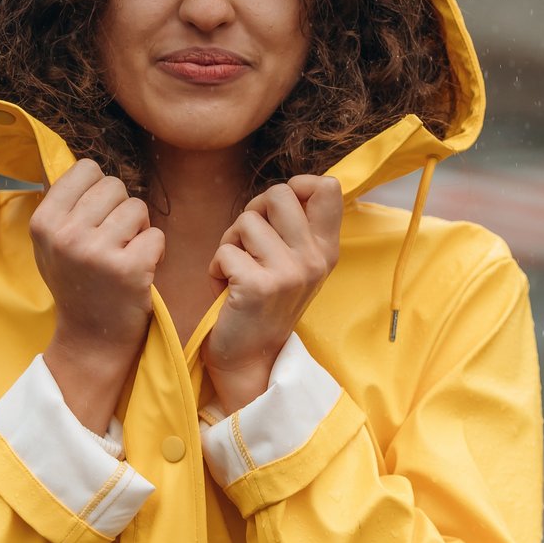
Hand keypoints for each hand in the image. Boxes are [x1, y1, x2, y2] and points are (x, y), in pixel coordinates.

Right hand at [31, 160, 164, 431]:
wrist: (91, 338)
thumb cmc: (77, 283)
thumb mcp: (52, 243)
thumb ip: (63, 204)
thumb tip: (76, 160)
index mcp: (44, 222)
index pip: (86, 168)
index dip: (99, 190)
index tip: (94, 218)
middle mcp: (66, 234)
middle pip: (115, 185)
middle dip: (120, 210)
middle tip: (111, 242)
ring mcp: (97, 252)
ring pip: (138, 208)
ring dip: (139, 230)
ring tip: (123, 256)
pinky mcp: (129, 269)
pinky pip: (157, 236)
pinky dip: (154, 252)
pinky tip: (138, 271)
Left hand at [205, 175, 342, 412]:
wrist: (251, 358)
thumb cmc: (265, 302)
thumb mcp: (296, 263)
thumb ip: (299, 225)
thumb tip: (296, 184)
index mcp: (327, 249)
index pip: (327, 188)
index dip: (296, 186)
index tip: (278, 213)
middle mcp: (315, 259)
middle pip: (279, 193)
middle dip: (254, 212)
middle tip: (250, 245)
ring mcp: (290, 273)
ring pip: (246, 221)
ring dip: (231, 243)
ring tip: (238, 271)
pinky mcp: (259, 286)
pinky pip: (225, 251)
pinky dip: (216, 268)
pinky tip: (226, 289)